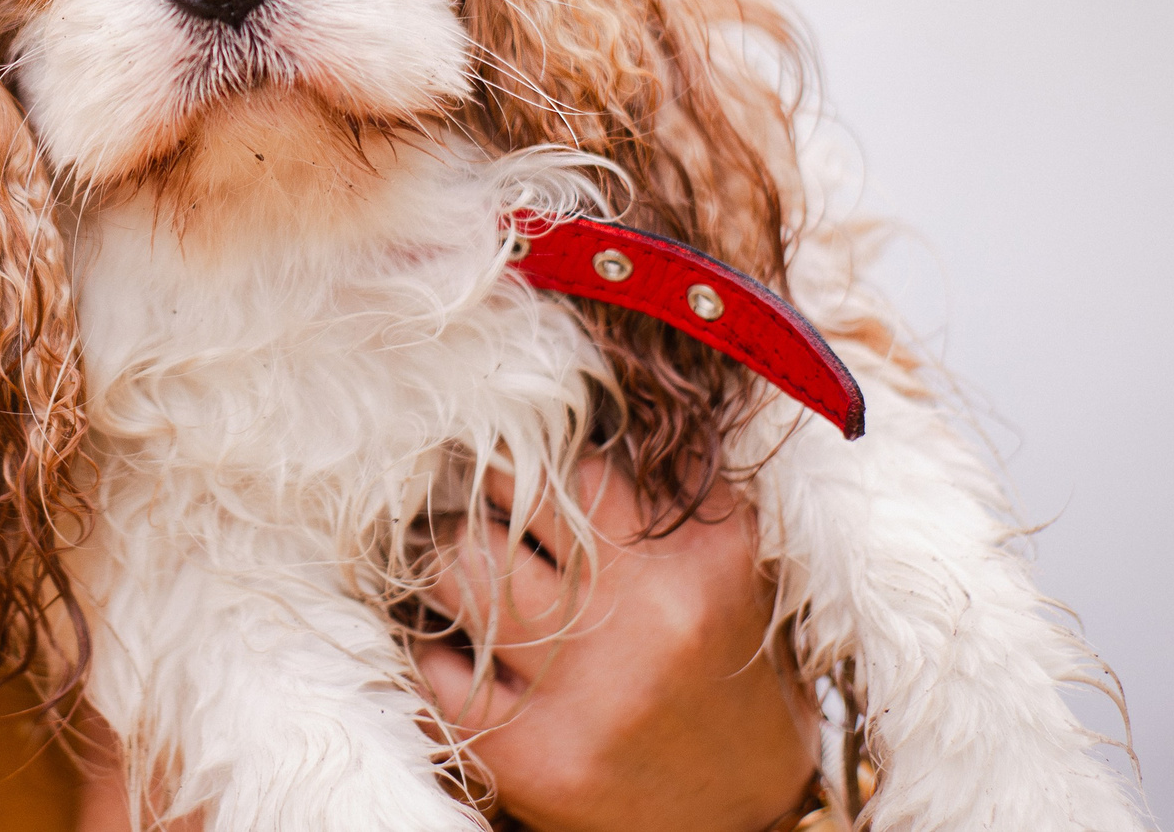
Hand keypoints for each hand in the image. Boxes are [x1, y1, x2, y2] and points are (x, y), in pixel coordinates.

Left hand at [414, 459, 819, 831]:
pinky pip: (435, 666)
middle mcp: (644, 620)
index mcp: (701, 560)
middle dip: (475, 482)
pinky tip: (444, 631)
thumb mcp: (733, 566)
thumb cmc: (729, 669)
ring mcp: (582, 693)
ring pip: (461, 574)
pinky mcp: (529, 755)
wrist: (745, 818)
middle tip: (459, 477)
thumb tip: (602, 385)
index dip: (530, 443)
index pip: (582, 462)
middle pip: (508, 503)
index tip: (505, 435)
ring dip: (440, 550)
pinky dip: (428, 638)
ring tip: (443, 543)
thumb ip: (680, 481)